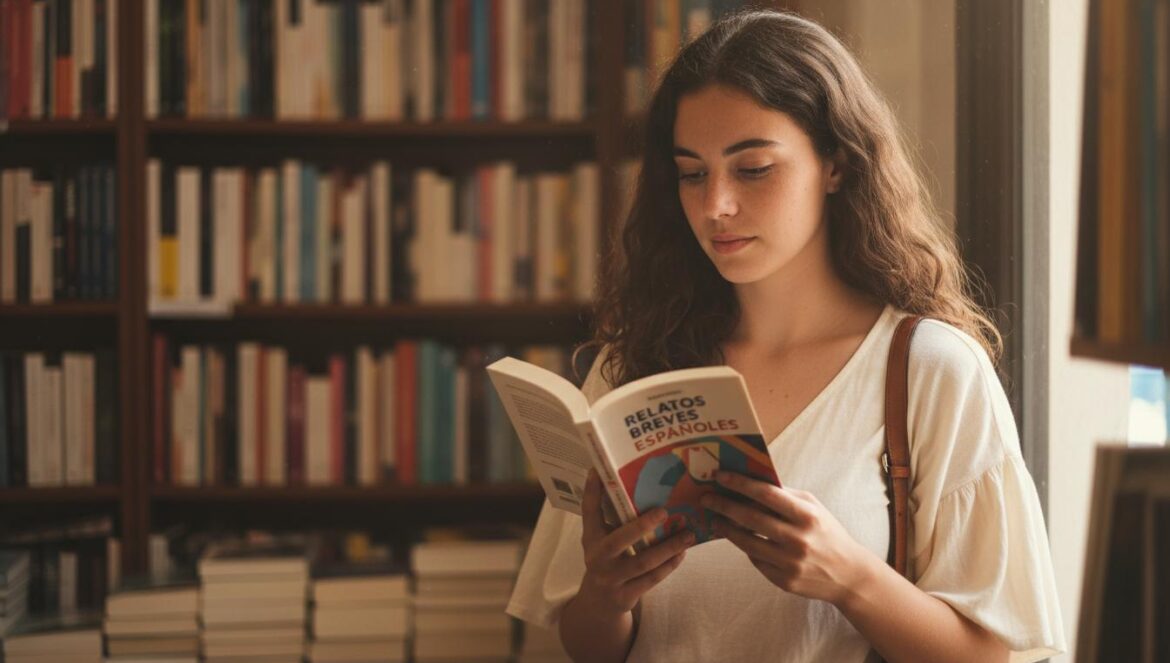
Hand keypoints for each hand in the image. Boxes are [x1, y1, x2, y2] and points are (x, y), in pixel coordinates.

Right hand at [575, 470, 693, 618]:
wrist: (599, 603)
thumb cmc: (607, 560)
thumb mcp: (602, 539)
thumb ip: (614, 518)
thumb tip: (633, 483)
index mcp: (591, 538)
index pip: (589, 512)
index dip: (592, 491)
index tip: (597, 470)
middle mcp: (597, 557)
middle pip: (620, 540)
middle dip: (642, 525)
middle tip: (664, 511)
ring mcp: (611, 578)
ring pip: (643, 562)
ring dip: (669, 547)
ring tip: (688, 534)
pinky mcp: (625, 595)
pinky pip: (652, 578)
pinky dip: (669, 565)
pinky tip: (683, 553)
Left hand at [702, 471, 876, 606]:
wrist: (848, 574)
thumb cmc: (826, 533)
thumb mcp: (814, 508)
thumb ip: (786, 495)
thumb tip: (751, 480)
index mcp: (807, 516)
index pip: (767, 495)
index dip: (740, 484)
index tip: (720, 476)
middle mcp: (798, 540)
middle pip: (751, 519)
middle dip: (724, 506)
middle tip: (706, 498)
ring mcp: (790, 563)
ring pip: (747, 543)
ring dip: (726, 529)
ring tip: (715, 519)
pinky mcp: (784, 581)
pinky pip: (756, 560)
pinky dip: (745, 548)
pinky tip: (738, 538)